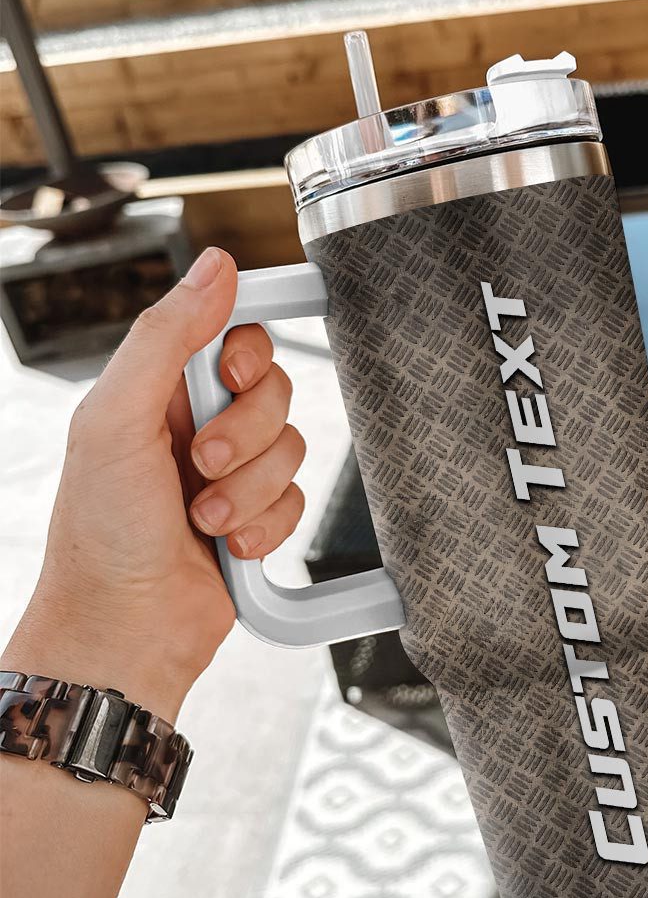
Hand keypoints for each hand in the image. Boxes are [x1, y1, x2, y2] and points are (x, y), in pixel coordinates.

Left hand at [4, 248, 304, 717]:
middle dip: (244, 436)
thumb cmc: (100, 534)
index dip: (249, 350)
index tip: (238, 373)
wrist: (124, 630)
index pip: (233, 335)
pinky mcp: (259, 518)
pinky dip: (265, 526)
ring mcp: (232, 474)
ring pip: (291, 449)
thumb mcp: (115, 420)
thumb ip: (166, 337)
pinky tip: (228, 546)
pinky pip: (297, 501)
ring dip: (250, 490)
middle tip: (200, 464)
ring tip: (204, 518)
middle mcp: (199, 426)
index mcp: (160, 391)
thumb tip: (213, 267)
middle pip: (275, 391)